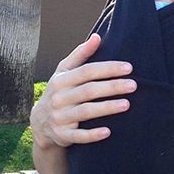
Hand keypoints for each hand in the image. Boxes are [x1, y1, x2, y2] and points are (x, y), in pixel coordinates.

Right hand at [30, 33, 134, 148]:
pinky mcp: (62, 135)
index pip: (87, 71)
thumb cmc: (60, 91)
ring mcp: (60, 117)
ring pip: (85, 112)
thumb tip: (97, 37)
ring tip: (127, 104)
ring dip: (106, 108)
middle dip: (112, 87)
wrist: (39, 123)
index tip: (129, 67)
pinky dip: (92, 135)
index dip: (108, 69)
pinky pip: (78, 136)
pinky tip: (108, 132)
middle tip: (134, 85)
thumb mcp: (64, 71)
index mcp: (61, 80)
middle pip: (89, 90)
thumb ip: (81, 54)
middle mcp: (59, 98)